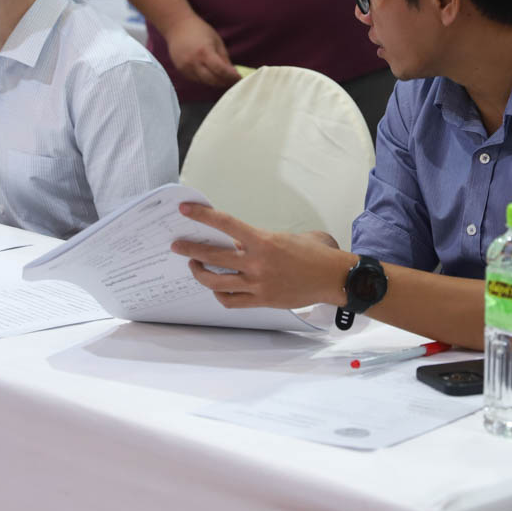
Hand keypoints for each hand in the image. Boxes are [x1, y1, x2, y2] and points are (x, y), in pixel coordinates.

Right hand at [164, 14, 240, 87]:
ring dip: (216, 81)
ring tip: (223, 77)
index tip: (240, 78)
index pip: (221, 71)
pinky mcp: (181, 70)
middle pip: (213, 80)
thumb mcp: (216, 41)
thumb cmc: (199, 30)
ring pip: (205, 82)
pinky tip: (210, 73)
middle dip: (225, 82)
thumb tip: (233, 73)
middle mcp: (194, 62)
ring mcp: (186, 68)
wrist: (177, 26)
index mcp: (204, 52)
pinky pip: (196, 79)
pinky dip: (205, 79)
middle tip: (234, 80)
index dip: (232, 77)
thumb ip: (224, 58)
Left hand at [171, 203, 350, 309]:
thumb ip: (263, 238)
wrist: (333, 278)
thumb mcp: (289, 236)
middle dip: (190, 249)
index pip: (225, 224)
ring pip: (215, 281)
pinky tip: (217, 287)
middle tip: (178, 245)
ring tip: (194, 266)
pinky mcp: (261, 301)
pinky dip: (219, 294)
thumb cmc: (316, 254)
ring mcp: (257, 284)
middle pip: (212, 256)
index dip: (202, 215)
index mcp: (263, 241)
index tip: (185, 209)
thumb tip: (244, 242)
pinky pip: (230, 300)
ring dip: (200, 273)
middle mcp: (257, 263)